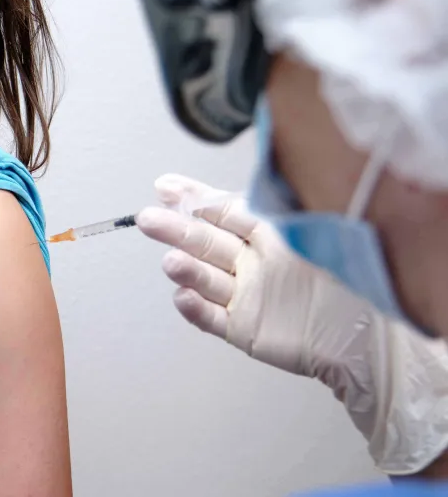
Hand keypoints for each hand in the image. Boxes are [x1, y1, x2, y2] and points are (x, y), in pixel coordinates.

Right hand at [136, 174, 447, 474]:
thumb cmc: (348, 279)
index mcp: (266, 235)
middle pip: (205, 242)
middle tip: (148, 218)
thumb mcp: (307, 230)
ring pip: (206, 278)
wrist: (370, 337)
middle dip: (175, 229)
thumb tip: (235, 182)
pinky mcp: (244, 328)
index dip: (193, 197)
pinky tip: (182, 296)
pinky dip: (195, 309)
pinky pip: (212, 318)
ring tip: (170, 261)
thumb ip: (269, 209)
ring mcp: (245, 295)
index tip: (166, 186)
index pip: (223, 210)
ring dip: (185, 269)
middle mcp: (250, 263)